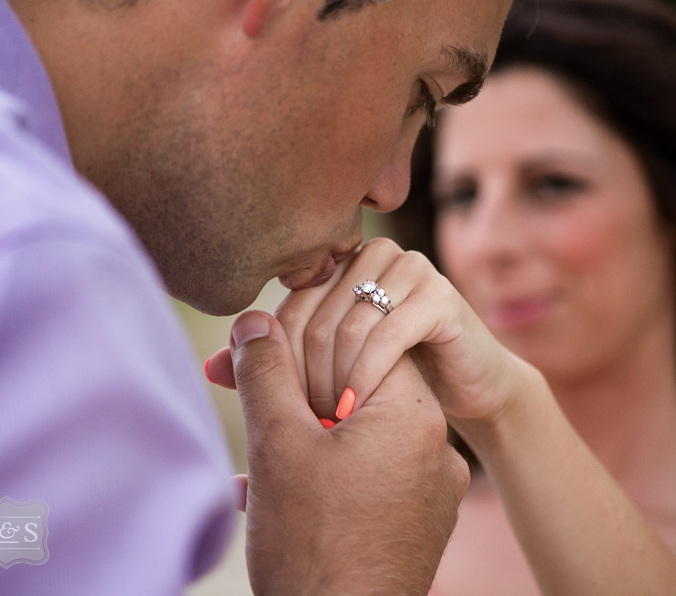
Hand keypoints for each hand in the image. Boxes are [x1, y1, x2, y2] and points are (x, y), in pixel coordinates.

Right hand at [207, 311, 468, 595]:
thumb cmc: (310, 545)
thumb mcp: (276, 444)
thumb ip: (265, 371)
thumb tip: (254, 320)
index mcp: (413, 415)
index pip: (363, 343)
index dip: (305, 345)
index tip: (262, 358)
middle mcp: (436, 447)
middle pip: (358, 389)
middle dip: (295, 394)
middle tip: (244, 397)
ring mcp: (431, 490)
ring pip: (358, 435)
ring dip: (303, 438)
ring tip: (255, 463)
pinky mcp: (418, 522)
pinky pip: (369, 476)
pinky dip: (326, 475)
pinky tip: (275, 495)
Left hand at [276, 238, 532, 423]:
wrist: (465, 386)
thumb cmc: (391, 374)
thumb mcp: (328, 368)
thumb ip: (274, 366)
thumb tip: (210, 367)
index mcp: (343, 261)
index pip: (289, 307)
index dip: (280, 362)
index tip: (283, 408)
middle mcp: (375, 254)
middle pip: (314, 316)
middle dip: (306, 376)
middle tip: (307, 421)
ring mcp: (411, 269)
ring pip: (347, 326)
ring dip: (333, 380)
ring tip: (331, 419)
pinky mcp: (441, 296)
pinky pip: (386, 336)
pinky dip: (365, 376)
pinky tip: (356, 408)